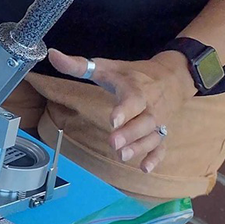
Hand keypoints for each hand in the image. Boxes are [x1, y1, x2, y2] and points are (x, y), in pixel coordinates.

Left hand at [48, 49, 196, 172]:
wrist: (171, 76)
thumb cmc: (132, 73)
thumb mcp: (107, 67)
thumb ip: (79, 65)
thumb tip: (52, 54)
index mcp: (135, 89)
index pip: (133, 99)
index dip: (125, 110)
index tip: (113, 120)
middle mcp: (149, 106)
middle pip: (144, 121)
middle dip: (130, 133)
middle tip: (114, 143)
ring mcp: (158, 120)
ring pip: (153, 135)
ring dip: (139, 147)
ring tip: (122, 156)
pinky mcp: (162, 130)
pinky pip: (162, 146)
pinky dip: (156, 157)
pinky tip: (144, 168)